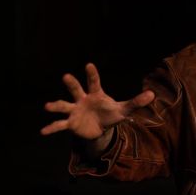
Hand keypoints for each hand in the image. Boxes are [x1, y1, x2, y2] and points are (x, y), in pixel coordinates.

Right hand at [40, 63, 154, 139]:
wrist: (101, 130)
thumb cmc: (111, 114)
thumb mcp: (124, 110)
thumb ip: (136, 102)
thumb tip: (152, 94)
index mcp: (96, 94)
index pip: (94, 82)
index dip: (92, 74)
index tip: (89, 65)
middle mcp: (83, 100)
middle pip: (76, 90)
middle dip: (72, 83)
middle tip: (66, 76)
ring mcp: (75, 110)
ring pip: (64, 106)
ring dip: (56, 105)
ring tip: (47, 106)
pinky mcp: (70, 123)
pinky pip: (60, 125)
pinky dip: (52, 127)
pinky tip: (43, 131)